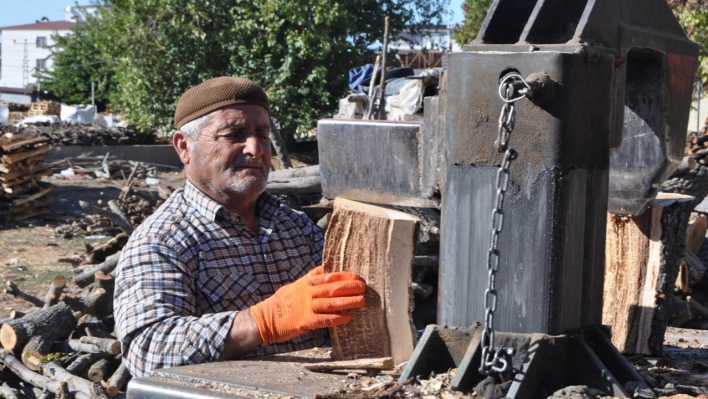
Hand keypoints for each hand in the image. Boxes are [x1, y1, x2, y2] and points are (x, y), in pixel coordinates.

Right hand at [249, 266, 365, 343]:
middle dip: (350, 287)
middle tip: (364, 287)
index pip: (329, 276)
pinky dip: (337, 318)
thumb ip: (311, 277)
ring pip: (331, 302)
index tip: (357, 276)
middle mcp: (308, 292)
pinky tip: (348, 317)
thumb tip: (325, 268)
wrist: (266, 318)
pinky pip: (325, 319)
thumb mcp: (296, 284)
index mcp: (306, 282)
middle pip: (332, 288)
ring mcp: (307, 307)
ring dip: (348, 301)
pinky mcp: (305, 321)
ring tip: (362, 301)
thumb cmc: (282, 301)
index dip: (344, 276)